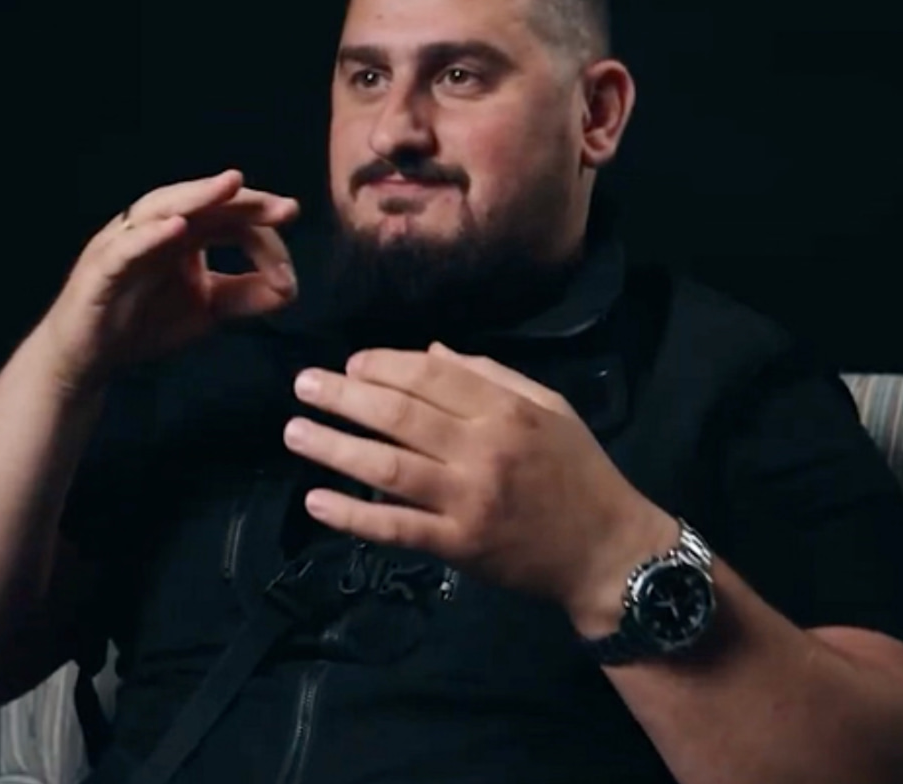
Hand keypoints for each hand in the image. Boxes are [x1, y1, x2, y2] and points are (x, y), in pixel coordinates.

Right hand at [39, 170, 299, 392]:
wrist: (90, 360)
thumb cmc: (145, 323)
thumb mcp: (210, 309)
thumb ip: (248, 295)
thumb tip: (291, 288)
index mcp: (184, 233)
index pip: (231, 220)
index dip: (265, 240)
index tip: (288, 275)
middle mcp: (155, 228)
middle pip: (203, 202)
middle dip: (245, 201)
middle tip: (287, 208)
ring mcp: (126, 242)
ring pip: (162, 207)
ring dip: (198, 195)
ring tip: (231, 185)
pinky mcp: (100, 268)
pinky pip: (125, 246)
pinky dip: (150, 234)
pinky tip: (177, 227)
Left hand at [284, 342, 676, 630]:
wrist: (607, 549)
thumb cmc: (578, 470)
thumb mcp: (549, 407)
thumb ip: (491, 375)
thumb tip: (431, 352)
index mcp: (505, 410)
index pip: (430, 375)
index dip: (384, 364)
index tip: (351, 363)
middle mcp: (482, 450)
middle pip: (399, 414)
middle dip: (344, 396)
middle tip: (304, 385)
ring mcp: (467, 500)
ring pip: (387, 466)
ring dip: (334, 447)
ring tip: (295, 431)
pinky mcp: (458, 546)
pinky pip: (396, 528)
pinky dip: (353, 516)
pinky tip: (316, 501)